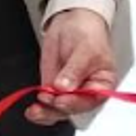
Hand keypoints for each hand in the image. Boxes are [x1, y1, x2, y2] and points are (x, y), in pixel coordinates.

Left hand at [27, 8, 117, 125]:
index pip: (92, 100)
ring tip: (35, 109)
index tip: (61, 100)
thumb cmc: (87, 34)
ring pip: (59, 111)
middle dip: (58, 107)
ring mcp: (69, 92)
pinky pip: (47, 107)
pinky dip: (40, 111)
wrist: (72, 23)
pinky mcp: (54, 90)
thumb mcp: (85, 49)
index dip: (76, 103)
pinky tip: (33, 111)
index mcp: (102, 84)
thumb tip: (64, 86)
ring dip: (46, 113)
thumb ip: (75, 69)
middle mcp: (86, 92)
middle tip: (47, 98)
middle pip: (74, 109)